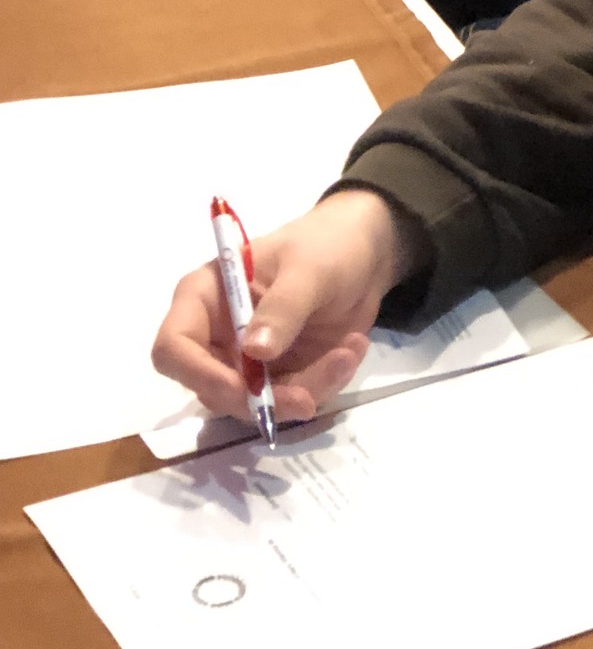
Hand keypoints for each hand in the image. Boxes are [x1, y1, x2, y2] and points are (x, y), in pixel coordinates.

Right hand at [151, 188, 424, 426]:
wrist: (363, 254)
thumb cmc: (325, 246)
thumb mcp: (308, 269)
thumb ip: (283, 308)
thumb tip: (253, 352)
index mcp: (205, 297)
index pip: (173, 347)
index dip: (197, 374)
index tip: (241, 389)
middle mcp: (216, 335)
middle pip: (214, 390)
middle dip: (263, 399)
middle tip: (309, 397)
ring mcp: (248, 360)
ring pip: (258, 402)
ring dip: (307, 388)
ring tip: (348, 351)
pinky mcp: (279, 375)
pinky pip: (292, 398)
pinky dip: (325, 383)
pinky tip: (351, 348)